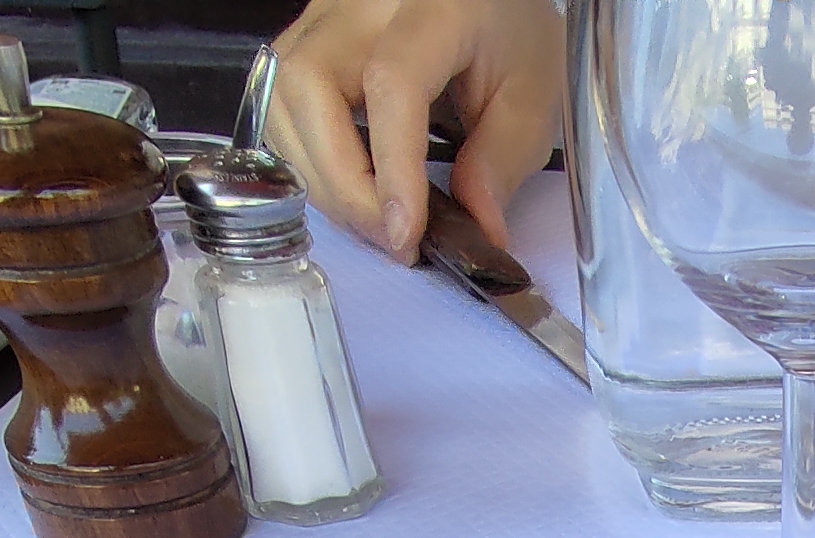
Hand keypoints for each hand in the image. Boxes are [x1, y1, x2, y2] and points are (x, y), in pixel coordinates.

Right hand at [267, 0, 564, 264]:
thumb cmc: (506, 26)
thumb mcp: (532, 92)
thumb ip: (504, 158)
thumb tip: (476, 226)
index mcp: (431, 8)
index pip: (392, 84)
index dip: (393, 168)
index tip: (407, 232)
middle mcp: (362, 4)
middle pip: (309, 88)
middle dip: (342, 183)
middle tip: (392, 236)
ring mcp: (324, 17)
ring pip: (282, 99)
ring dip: (320, 176)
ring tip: (373, 217)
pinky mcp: (307, 38)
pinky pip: (282, 104)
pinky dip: (311, 157)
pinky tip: (353, 185)